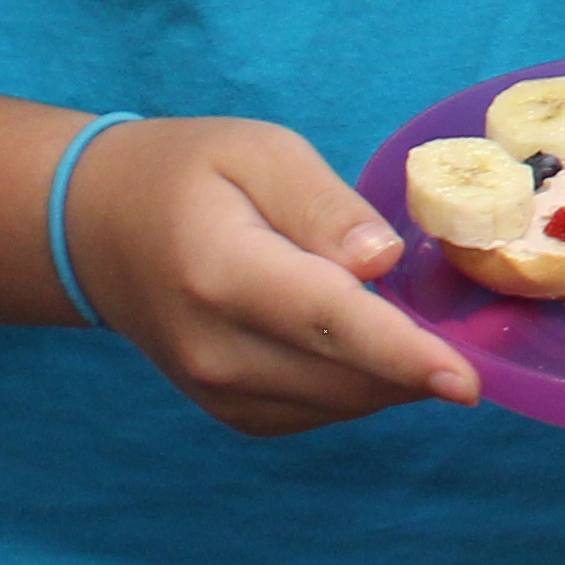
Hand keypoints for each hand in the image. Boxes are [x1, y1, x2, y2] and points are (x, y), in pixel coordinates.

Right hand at [60, 114, 480, 435]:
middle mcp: (216, 348)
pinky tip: (369, 344)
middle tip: (458, 318)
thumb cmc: (189, 175)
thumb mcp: (260, 153)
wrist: (97, 229)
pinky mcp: (226, 409)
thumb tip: (382, 262)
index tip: (467, 381)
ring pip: (338, 402)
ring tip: (410, 318)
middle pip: (344, 374)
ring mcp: (215, 389)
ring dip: (393, 374)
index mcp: (224, 272)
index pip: (329, 323)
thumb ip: (324, 206)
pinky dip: (359, 386)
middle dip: (418, 359)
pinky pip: (316, 412)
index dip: (404, 354)